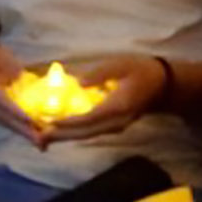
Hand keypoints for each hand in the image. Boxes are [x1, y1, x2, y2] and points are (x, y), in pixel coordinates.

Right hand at [0, 44, 46, 145]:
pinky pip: (6, 122)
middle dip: (24, 131)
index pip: (1, 102)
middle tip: (42, 143)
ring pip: (6, 124)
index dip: (16, 112)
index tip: (31, 121)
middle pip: (5, 119)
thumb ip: (7, 63)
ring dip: (24, 133)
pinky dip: (20, 128)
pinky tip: (35, 135)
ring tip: (42, 143)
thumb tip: (20, 75)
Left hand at [41, 53, 168, 142]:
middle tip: (38, 136)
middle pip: (84, 133)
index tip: (48, 122)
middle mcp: (116, 122)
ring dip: (65, 136)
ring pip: (86, 135)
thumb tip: (78, 83)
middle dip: (61, 135)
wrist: (164, 85)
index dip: (68, 122)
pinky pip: (90, 133)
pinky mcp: (113, 127)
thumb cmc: (142, 71)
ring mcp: (115, 127)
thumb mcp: (122, 64)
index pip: (89, 118)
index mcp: (118, 106)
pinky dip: (74, 133)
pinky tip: (61, 129)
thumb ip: (100, 73)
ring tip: (44, 135)